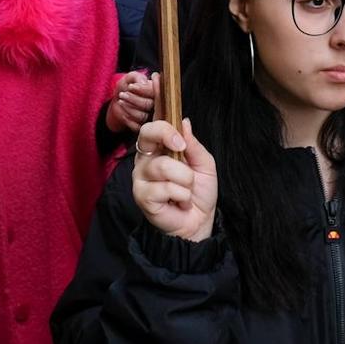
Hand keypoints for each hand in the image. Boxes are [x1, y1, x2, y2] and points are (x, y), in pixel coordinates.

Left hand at [107, 71, 156, 133]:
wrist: (117, 100)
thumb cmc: (126, 87)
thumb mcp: (130, 78)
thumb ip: (137, 77)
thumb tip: (144, 82)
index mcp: (157, 92)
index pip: (156, 92)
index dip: (143, 90)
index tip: (131, 86)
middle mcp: (157, 105)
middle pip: (149, 105)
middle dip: (134, 99)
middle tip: (123, 94)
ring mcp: (151, 118)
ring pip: (142, 116)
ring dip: (129, 109)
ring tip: (120, 101)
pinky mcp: (143, 128)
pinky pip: (137, 127)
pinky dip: (128, 120)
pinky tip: (123, 113)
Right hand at [132, 118, 217, 242]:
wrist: (199, 221)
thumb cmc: (199, 192)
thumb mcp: (204, 164)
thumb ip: (193, 144)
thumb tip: (184, 122)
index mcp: (158, 148)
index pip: (152, 126)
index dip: (164, 124)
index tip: (180, 136)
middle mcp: (145, 159)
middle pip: (147, 134)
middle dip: (167, 137)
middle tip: (181, 148)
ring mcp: (140, 177)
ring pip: (164, 165)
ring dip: (185, 180)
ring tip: (187, 190)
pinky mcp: (141, 195)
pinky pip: (165, 187)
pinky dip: (181, 195)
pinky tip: (180, 202)